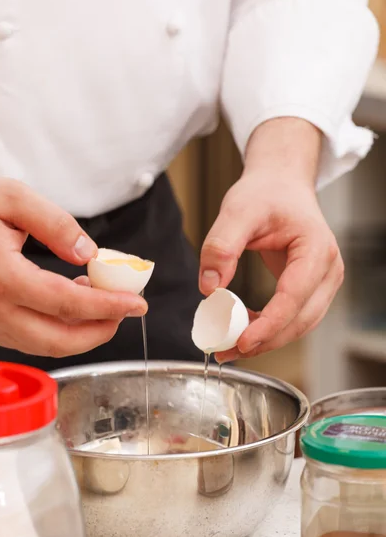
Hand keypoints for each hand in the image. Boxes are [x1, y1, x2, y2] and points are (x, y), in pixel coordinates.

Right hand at [0, 176, 146, 356]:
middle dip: (100, 332)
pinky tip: (72, 301)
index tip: (137, 304)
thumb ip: (54, 223)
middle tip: (125, 311)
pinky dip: (58, 328)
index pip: (67, 303)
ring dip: (80, 331)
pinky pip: (28, 336)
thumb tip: (88, 252)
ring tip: (102, 301)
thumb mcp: (11, 198)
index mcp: (2, 276)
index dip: (108, 306)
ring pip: (43, 344)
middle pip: (58, 340)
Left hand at [199, 118, 343, 361]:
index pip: (295, 297)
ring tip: (230, 346)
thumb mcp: (237, 211)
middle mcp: (328, 269)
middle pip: (302, 319)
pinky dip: (270, 328)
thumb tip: (209, 288)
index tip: (241, 341)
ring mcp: (323, 281)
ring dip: (267, 340)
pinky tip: (243, 329)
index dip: (269, 324)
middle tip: (228, 351)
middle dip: (265, 340)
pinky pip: (293, 317)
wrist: (280, 185)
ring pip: (300, 324)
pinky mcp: (311, 288)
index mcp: (316, 249)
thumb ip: (221, 247)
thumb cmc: (266, 193)